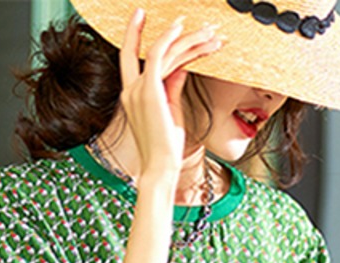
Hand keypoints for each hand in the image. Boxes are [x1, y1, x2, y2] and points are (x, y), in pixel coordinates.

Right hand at [117, 9, 223, 181]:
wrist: (160, 168)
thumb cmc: (167, 148)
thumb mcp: (172, 111)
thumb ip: (173, 86)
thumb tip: (182, 67)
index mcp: (132, 96)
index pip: (130, 59)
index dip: (135, 36)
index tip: (142, 18)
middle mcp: (131, 90)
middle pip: (144, 49)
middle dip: (157, 29)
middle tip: (182, 16)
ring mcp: (138, 89)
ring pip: (162, 51)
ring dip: (187, 39)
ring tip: (209, 33)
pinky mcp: (149, 90)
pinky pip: (159, 55)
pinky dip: (172, 39)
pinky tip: (184, 30)